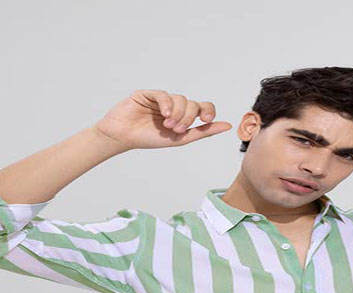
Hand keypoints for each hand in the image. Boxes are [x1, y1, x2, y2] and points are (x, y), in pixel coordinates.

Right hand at [91, 89, 232, 150]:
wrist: (124, 137)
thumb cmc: (150, 139)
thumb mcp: (181, 138)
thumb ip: (204, 131)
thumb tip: (228, 126)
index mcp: (184, 116)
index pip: (203, 107)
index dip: (208, 111)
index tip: (206, 120)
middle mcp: (175, 106)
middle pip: (192, 104)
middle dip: (188, 118)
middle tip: (177, 129)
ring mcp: (162, 99)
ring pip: (180, 99)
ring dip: (178, 114)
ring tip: (168, 125)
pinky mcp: (148, 93)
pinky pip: (164, 94)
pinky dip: (167, 104)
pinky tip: (164, 115)